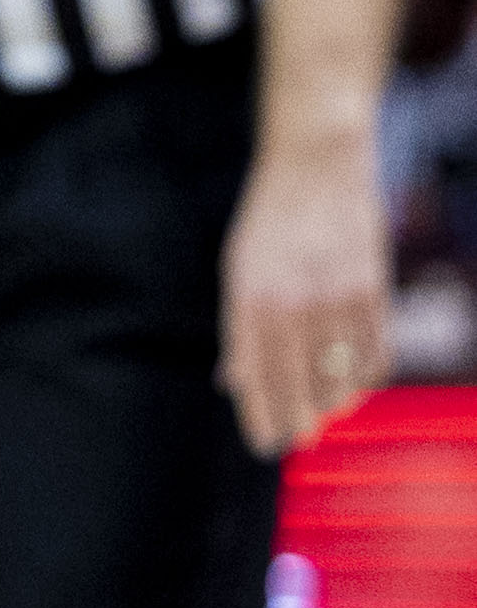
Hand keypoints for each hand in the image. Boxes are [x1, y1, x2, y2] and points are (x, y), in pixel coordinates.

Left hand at [219, 129, 390, 457]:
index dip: (261, 413)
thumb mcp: (237, 268)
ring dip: (332, 402)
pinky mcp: (374, 289)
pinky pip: (376, 352)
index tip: (264, 443)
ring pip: (342, 374)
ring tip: (323, 413)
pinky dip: (366, 376)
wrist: (317, 164)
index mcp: (252, 295)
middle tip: (295, 440)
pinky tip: (354, 385)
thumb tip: (231, 383)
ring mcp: (339, 296)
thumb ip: (238, 328)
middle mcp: (295, 300)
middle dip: (297, 419)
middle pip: (300, 382)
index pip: (257, 373)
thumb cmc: (268, 221)